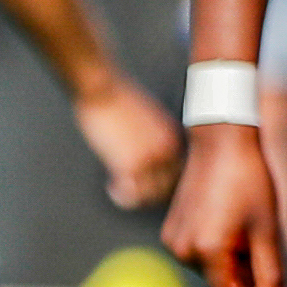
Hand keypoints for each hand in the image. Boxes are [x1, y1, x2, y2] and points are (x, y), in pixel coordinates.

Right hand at [74, 75, 181, 209]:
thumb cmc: (121, 100)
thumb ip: (158, 137)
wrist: (104, 89)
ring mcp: (150, 160)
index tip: (155, 186)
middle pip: (169, 187)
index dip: (168, 183)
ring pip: (150, 195)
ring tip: (123, 191)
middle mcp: (168, 151)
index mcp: (175, 139)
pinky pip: (130, 194)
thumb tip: (153, 150)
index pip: (182, 172)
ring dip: (136, 197)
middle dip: (153, 194)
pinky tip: (112, 187)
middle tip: (137, 194)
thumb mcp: (152, 118)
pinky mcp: (128, 164)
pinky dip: (122, 196)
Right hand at [161, 127, 286, 286]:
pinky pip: (203, 257)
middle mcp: (182, 252)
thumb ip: (273, 277)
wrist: (222, 143)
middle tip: (276, 253)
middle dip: (252, 280)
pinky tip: (238, 225)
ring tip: (255, 230)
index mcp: (206, 252)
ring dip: (239, 264)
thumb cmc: (251, 183)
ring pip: (215, 273)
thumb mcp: (269, 232)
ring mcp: (174, 242)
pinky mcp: (172, 233)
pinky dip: (224, 252)